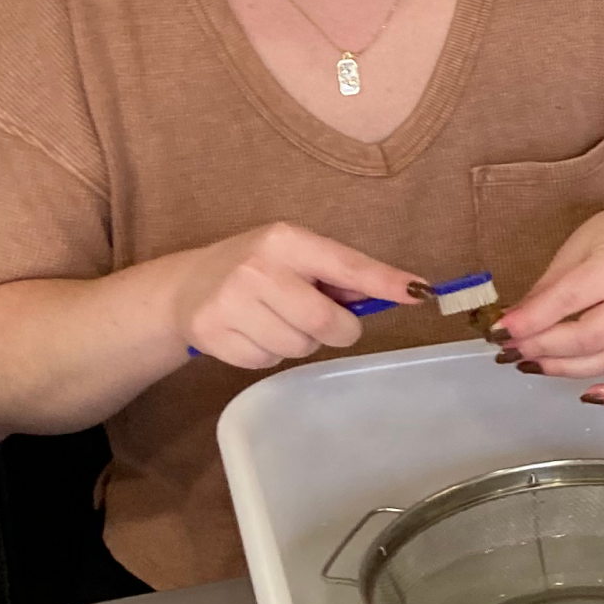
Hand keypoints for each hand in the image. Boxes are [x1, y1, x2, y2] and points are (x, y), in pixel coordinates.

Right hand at [174, 223, 421, 370]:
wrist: (186, 286)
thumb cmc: (256, 268)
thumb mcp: (294, 256)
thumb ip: (338, 274)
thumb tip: (395, 291)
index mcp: (285, 241)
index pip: (346, 264)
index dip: (384, 282)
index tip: (417, 292)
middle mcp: (258, 268)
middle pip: (325, 321)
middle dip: (337, 329)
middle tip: (324, 321)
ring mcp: (231, 302)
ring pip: (298, 347)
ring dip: (300, 342)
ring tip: (278, 321)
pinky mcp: (213, 334)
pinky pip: (267, 362)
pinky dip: (269, 355)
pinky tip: (253, 333)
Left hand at [495, 206, 603, 404]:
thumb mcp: (576, 248)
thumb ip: (547, 289)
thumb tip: (512, 325)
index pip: (570, 299)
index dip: (530, 320)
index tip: (499, 332)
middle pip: (589, 338)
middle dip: (541, 347)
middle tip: (510, 350)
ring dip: (564, 369)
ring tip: (531, 363)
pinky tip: (589, 396)